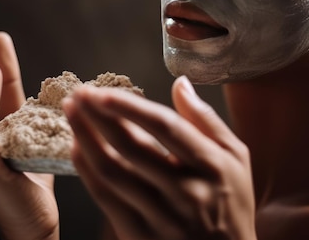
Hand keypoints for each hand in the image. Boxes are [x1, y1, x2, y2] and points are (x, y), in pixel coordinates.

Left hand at [63, 76, 256, 239]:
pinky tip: (77, 149)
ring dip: (87, 140)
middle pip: (132, 148)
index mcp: (211, 165)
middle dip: (99, 117)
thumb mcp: (236, 158)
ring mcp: (162, 217)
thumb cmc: (232, 204)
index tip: (104, 92)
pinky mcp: (141, 236)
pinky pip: (106, 200)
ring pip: (113, 173)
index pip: (166, 128)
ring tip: (71, 115)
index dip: (132, 109)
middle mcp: (186, 192)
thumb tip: (180, 83)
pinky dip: (87, 172)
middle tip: (78, 94)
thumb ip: (206, 119)